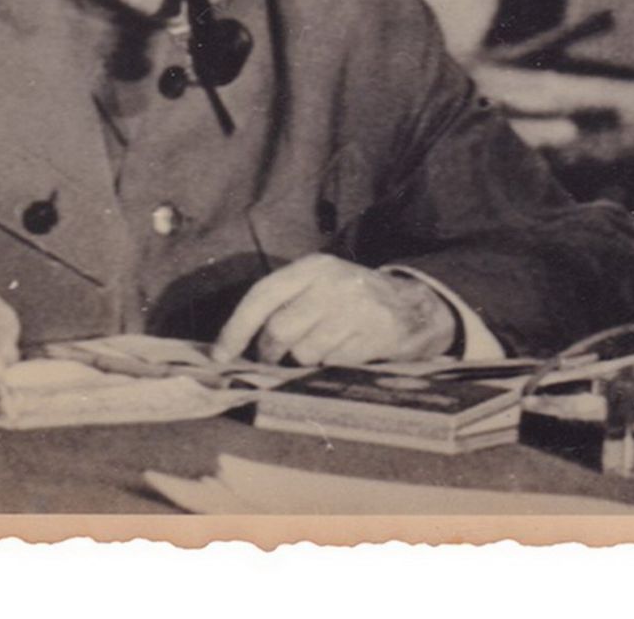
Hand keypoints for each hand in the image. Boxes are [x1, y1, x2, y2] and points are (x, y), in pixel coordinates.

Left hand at [210, 254, 457, 365]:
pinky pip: (332, 363)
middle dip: (269, 352)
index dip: (236, 328)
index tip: (220, 354)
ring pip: (304, 352)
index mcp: (313, 267)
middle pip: (279, 330)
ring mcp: (355, 309)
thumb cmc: (352, 298)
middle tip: (271, 359)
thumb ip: (284, 303)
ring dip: (303, 361)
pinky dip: (329, 365)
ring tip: (319, 348)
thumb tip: (234, 343)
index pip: (262, 295)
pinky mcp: (374, 335)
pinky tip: (342, 352)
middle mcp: (332, 283)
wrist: (414, 305)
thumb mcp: (320, 284)